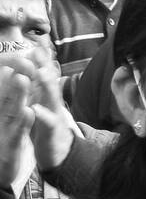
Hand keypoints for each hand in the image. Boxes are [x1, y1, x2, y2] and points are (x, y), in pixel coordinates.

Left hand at [2, 41, 76, 171]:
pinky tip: (35, 108)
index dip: (40, 61)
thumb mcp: (43, 103)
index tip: (34, 45)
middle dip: (44, 66)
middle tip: (37, 51)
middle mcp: (52, 103)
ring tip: (39, 73)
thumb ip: (41, 87)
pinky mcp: (52, 132)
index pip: (43, 75)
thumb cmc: (46, 127)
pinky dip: (42, 115)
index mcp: (46, 96)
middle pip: (49, 82)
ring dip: (47, 85)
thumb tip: (40, 66)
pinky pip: (48, 122)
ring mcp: (55, 116)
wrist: (58, 153)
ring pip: (51, 99)